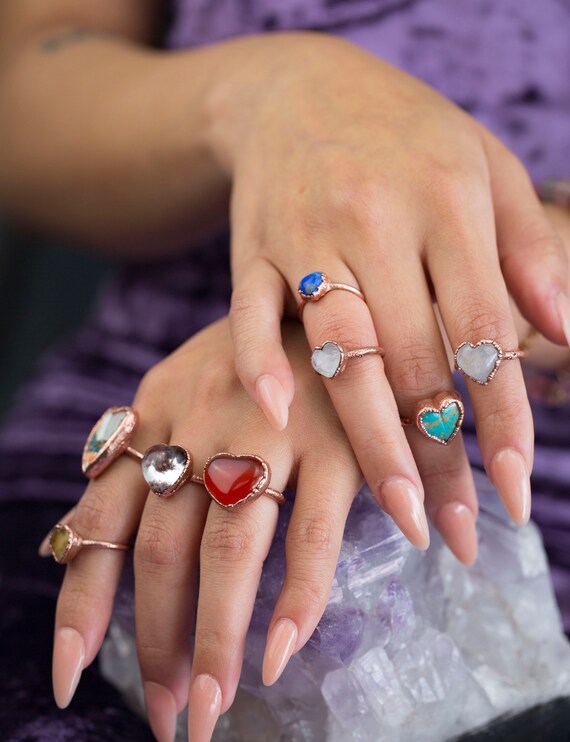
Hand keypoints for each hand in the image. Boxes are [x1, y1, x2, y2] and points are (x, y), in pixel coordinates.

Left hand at [50, 318, 362, 741]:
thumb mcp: (181, 388)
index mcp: (155, 413)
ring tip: (210, 712)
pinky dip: (296, 602)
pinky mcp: (338, 442)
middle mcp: (200, 424)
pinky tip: (279, 657)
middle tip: (168, 721)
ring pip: (227, 554)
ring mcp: (269, 432)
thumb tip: (77, 542)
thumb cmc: (255, 358)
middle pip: (161, 552)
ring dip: (215, 643)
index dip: (81, 607)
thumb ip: (137, 456)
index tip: (71, 683)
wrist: (338, 296)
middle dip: (157, 646)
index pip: (102, 523)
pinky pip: (312, 536)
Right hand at [209, 32, 568, 548]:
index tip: (513, 488)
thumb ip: (527, 249)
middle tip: (455, 534)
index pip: (484, 329)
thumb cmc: (405, 135)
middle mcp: (379, 221)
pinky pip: (253, 312)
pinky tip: (276, 419)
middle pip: (415, 361)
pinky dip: (262, 363)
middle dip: (441, 458)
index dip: (501, 416)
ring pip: (345, 354)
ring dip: (373, 443)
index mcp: (447, 202)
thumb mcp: (483, 167)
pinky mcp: (251, 247)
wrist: (296, 89)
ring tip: (403, 516)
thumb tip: (563, 330)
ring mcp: (308, 234)